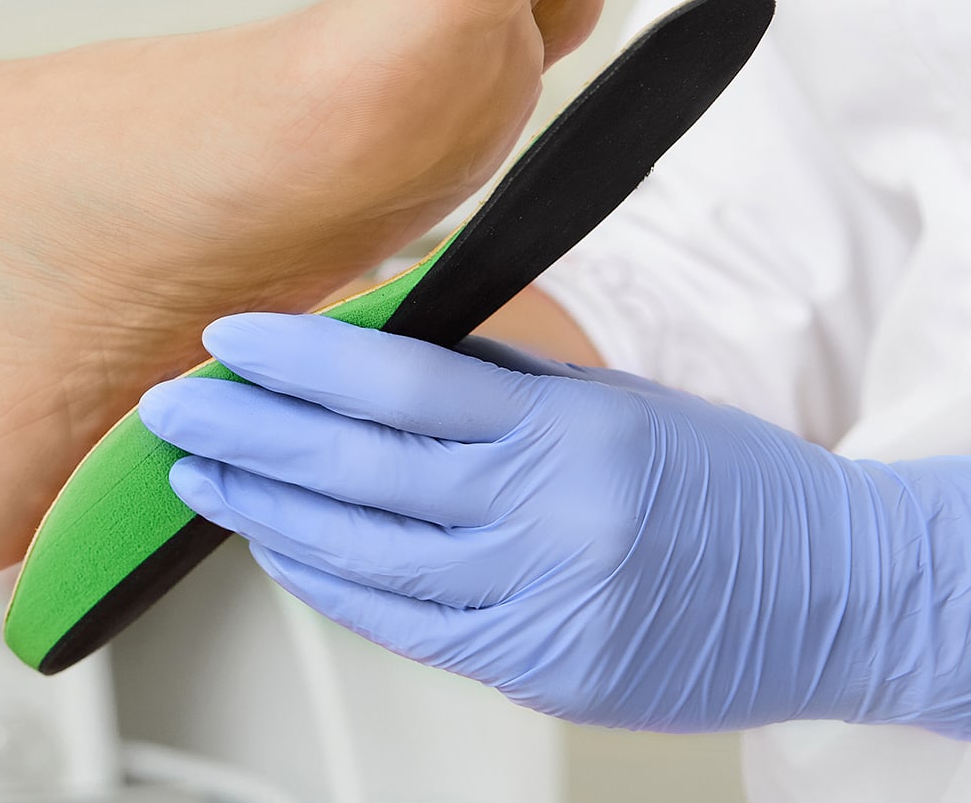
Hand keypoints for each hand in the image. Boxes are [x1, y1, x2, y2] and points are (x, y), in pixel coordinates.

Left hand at [139, 313, 970, 735]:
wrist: (837, 592)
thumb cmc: (718, 484)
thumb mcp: (606, 400)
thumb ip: (484, 380)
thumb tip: (359, 347)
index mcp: (565, 431)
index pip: (396, 385)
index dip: (296, 362)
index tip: (229, 338)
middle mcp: (546, 520)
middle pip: (356, 472)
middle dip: (248, 436)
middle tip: (174, 408)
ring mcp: (538, 605)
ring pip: (362, 558)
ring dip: (262, 515)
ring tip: (201, 478)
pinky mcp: (537, 673)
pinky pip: (402, 625)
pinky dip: (326, 584)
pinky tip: (275, 549)